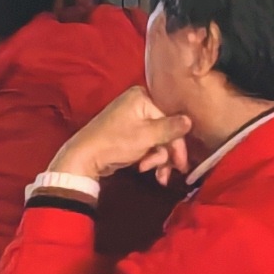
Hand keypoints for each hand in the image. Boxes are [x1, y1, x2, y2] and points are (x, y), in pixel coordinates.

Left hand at [46, 84, 194, 186]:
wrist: (84, 157)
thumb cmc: (115, 142)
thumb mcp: (146, 136)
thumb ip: (171, 129)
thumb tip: (190, 121)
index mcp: (142, 97)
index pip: (171, 119)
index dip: (178, 143)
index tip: (182, 164)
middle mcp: (138, 104)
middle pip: (165, 130)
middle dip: (167, 154)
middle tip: (173, 172)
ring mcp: (132, 119)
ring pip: (157, 140)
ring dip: (158, 159)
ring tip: (156, 175)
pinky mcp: (127, 133)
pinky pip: (146, 143)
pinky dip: (148, 157)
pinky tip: (144, 169)